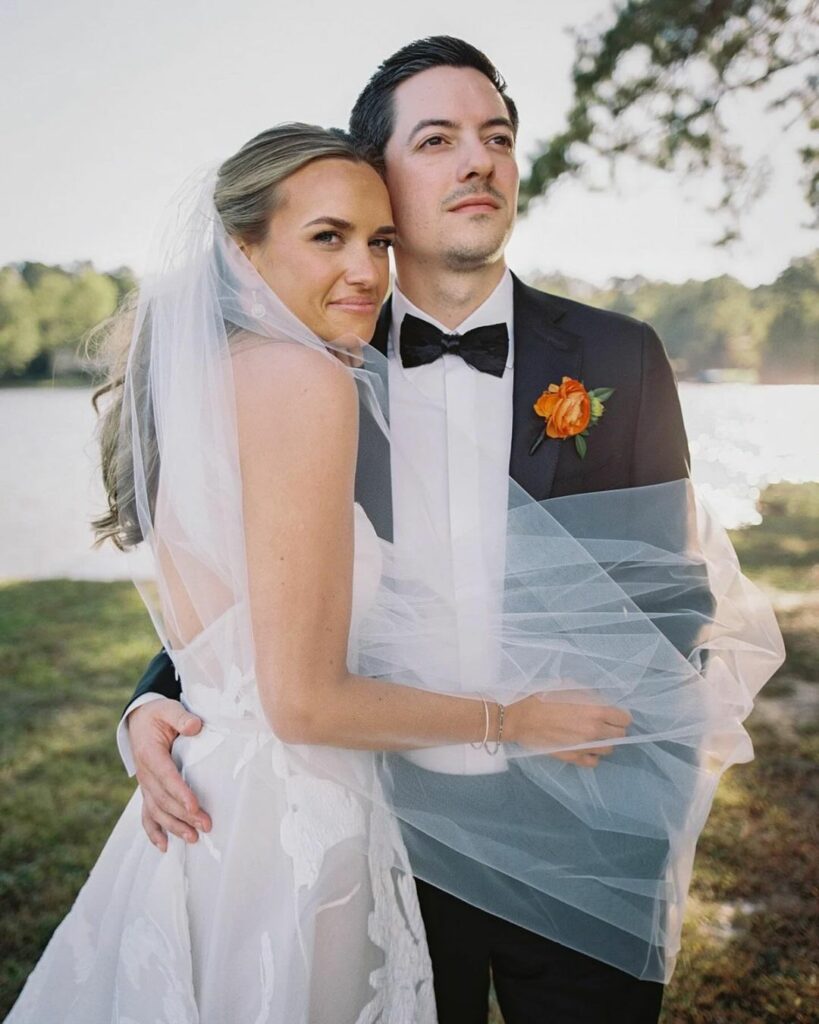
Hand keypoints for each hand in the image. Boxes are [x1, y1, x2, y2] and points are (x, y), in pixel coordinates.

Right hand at [128, 698, 210, 850]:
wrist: (138, 719)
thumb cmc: (158, 714)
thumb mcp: (168, 709)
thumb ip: (181, 717)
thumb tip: (195, 726)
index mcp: (150, 753)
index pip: (166, 776)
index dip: (180, 792)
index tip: (194, 806)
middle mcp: (145, 773)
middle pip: (163, 799)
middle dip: (184, 815)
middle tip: (206, 825)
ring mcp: (145, 784)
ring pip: (157, 810)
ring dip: (173, 826)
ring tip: (193, 838)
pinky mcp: (147, 790)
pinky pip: (147, 814)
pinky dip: (153, 832)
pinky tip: (164, 846)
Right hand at [505, 694, 631, 767]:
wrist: (521, 718)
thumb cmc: (542, 697)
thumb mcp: (568, 686)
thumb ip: (589, 694)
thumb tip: (600, 700)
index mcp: (595, 711)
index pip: (624, 719)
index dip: (620, 715)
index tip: (613, 713)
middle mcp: (594, 731)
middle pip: (620, 735)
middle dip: (614, 728)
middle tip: (603, 723)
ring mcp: (585, 747)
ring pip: (609, 749)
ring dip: (605, 742)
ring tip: (593, 735)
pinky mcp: (574, 758)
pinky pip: (594, 762)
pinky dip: (593, 755)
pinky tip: (585, 747)